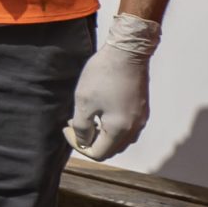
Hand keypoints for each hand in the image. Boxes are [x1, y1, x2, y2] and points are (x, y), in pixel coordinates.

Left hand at [66, 14, 155, 160]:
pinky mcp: (142, 109)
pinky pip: (126, 128)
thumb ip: (82, 127)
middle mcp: (134, 128)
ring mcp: (140, 119)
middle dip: (90, 142)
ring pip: (119, 140)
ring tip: (86, 119)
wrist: (128, 53)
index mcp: (119, 130)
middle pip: (110, 149)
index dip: (78, 145)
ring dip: (101, 135)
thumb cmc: (103, 77)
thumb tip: (82, 141)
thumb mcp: (84, 103)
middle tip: (74, 125)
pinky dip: (112, 127)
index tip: (66, 128)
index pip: (98, 153)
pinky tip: (100, 112)